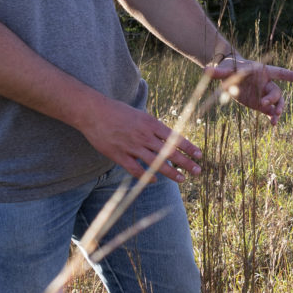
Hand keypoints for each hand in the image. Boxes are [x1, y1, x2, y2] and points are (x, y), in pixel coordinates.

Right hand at [77, 96, 204, 181]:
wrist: (93, 112)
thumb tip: (169, 139)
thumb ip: (154, 129)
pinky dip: (146, 176)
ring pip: (155, 163)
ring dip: (171, 172)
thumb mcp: (140, 116)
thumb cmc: (118, 112)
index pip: (174, 137)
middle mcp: (144, 136)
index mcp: (150, 124)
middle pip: (169, 152)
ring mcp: (131, 146)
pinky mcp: (119, 155)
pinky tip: (154, 181)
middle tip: (198, 171)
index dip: (188, 147)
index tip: (199, 155)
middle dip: (186, 162)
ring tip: (182, 179)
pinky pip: (135, 169)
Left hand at [211, 57, 292, 122]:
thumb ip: (218, 72)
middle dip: (273, 99)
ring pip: (277, 103)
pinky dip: (272, 117)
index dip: (291, 76)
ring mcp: (264, 94)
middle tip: (266, 105)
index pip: (280, 73)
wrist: (228, 75)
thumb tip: (206, 70)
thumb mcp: (224, 70)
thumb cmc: (229, 67)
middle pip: (276, 92)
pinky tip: (273, 125)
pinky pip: (269, 112)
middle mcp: (266, 83)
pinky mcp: (259, 104)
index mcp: (262, 72)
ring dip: (278, 110)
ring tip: (275, 119)